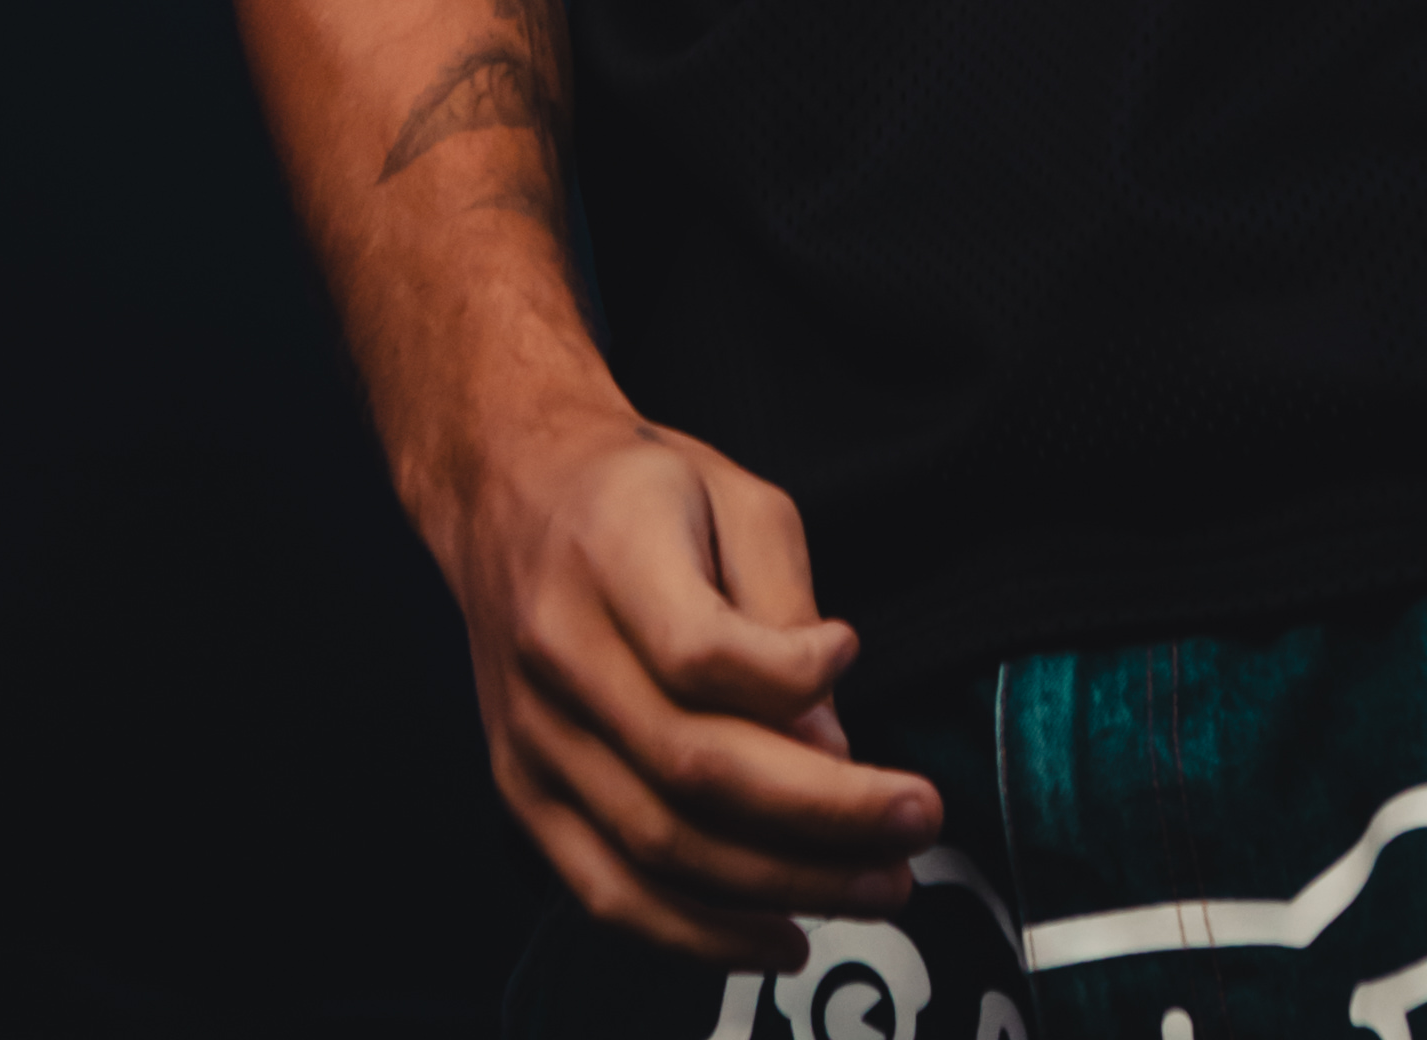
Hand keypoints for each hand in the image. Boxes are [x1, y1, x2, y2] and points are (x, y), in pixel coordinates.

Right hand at [449, 405, 946, 965]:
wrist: (509, 493)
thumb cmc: (636, 488)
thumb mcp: (732, 494)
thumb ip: (785, 608)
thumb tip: (828, 746)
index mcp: (605, 555)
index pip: (698, 651)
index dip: (793, 674)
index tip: (851, 647)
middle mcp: (556, 653)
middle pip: (693, 767)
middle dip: (825, 814)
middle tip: (917, 823)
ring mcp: (533, 736)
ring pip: (661, 846)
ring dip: (783, 884)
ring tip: (877, 884)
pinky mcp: (524, 793)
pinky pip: (610, 893)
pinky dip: (701, 937)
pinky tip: (780, 935)